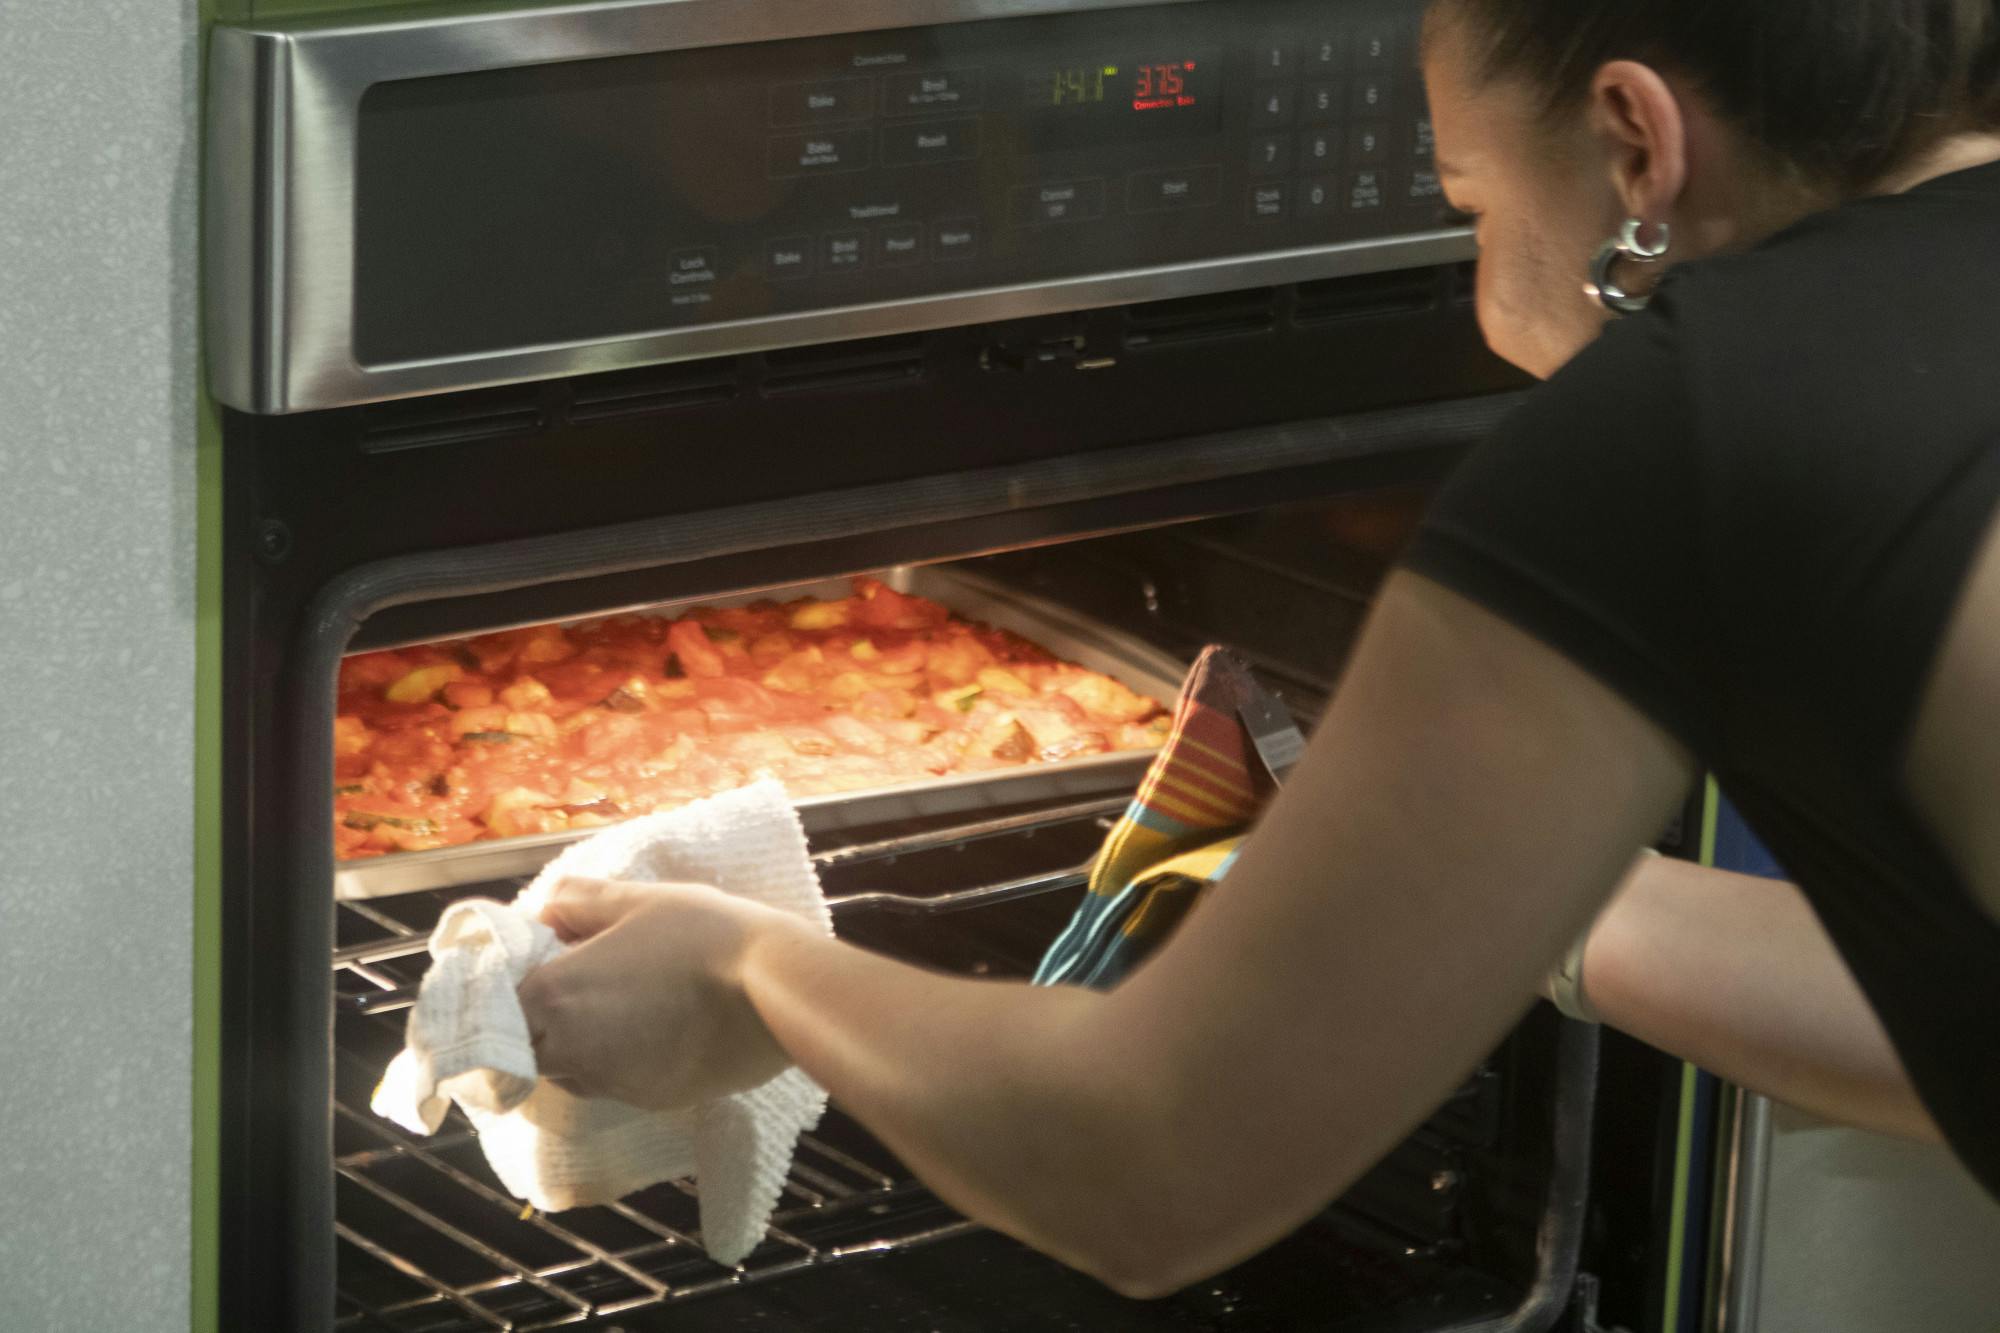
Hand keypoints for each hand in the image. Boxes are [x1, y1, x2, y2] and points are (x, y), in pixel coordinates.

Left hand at [517, 877, 803, 1110]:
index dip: (503, 986)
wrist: (775, 993)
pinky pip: (611, 1082)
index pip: (490, 1008)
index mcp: (552, 996)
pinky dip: (616, 1059)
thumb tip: (547, 912)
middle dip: (535, 1020)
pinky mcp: (649, 1102)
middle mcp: (569, 1051)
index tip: (533, 963)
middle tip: (574, 982)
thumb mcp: (638, 899)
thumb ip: (578, 901)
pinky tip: (654, 1028)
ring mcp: (610, 1083)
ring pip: (565, 1070)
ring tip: (617, 1004)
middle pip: (521, 1047)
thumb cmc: (704, 936)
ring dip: (572, 1042)